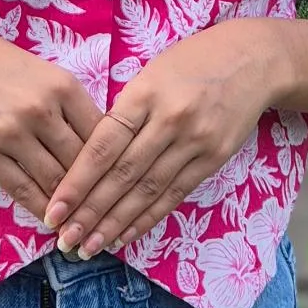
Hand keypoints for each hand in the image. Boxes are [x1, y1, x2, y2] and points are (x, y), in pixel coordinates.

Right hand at [0, 8, 104, 224]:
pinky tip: (48, 220)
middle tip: (107, 217)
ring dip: (69, 208)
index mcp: (63, 86)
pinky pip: (21, 189)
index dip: (113, 166)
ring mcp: (12, 133)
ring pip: (54, 181)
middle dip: (95, 194)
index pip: (103, 137)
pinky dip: (39, 208)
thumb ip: (66, 105)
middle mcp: (42, 109)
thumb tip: (94, 146)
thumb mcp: (38, 72)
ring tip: (80, 226)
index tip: (119, 187)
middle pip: (81, 164)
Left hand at [42, 18, 299, 257]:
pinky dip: (148, 219)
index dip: (76, 182)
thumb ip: (125, 111)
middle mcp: (169, 120)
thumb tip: (89, 156)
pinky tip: (126, 236)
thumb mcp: (151, 72)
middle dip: (90, 212)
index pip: (103, 146)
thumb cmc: (191, 62)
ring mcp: (195, 142)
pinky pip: (174, 195)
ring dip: (116, 224)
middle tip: (64, 239)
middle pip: (123, 175)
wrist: (254, 60)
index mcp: (144, 93)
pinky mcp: (214, 159)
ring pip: (147, 191)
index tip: (53, 209)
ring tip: (89, 247)